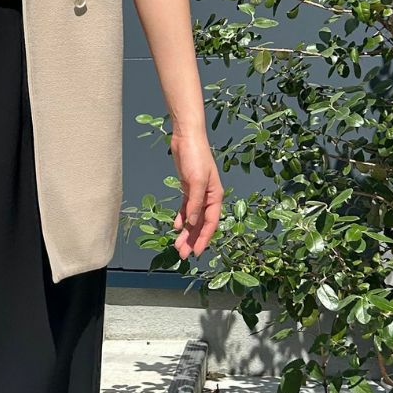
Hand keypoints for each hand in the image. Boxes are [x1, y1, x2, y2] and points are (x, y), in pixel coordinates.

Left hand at [170, 132, 223, 258]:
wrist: (187, 138)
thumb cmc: (196, 157)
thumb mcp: (197, 181)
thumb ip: (195, 203)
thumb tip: (191, 224)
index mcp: (215, 196)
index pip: (210, 223)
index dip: (203, 239)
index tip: (196, 253)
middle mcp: (209, 197)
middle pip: (201, 224)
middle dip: (192, 240)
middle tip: (183, 254)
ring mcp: (198, 193)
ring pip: (193, 218)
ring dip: (186, 232)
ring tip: (178, 245)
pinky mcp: (188, 188)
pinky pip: (186, 208)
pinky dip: (181, 218)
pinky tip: (176, 227)